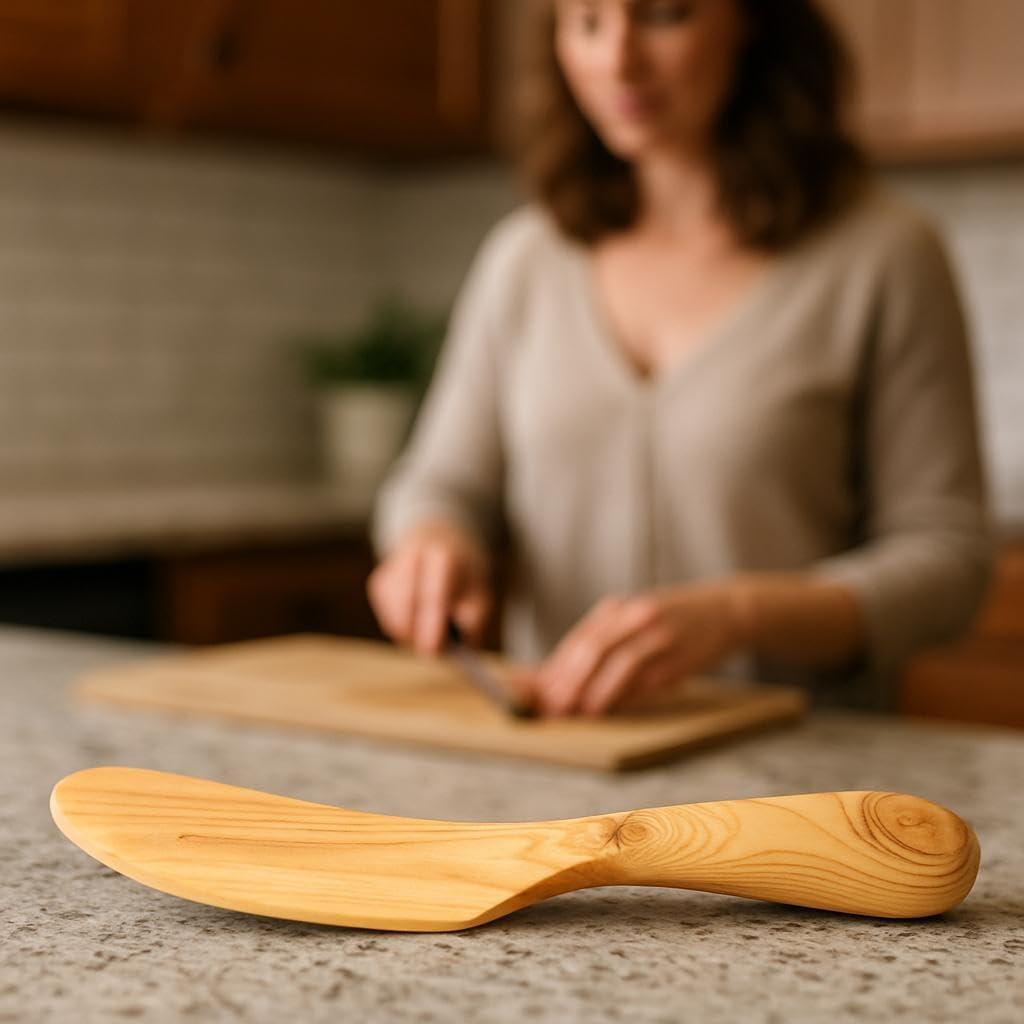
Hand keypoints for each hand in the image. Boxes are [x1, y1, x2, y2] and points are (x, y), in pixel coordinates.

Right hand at [367, 520, 492, 655]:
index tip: (432, 651)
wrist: (442, 546)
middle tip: (430, 653)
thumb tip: (451, 647)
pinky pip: (387, 617)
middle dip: (414, 632)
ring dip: (409, 632)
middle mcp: (412, 556)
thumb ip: (471, 620)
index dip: (431, 623)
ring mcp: (391, 568)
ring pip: (392, 613)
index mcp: (443, 556)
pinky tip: (419, 619)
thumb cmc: (464, 580)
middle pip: (404, 601)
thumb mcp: (480, 595)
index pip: (434, 592)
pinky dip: (403, 627)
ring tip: (432, 632)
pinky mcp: (378, 582)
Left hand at [523, 582, 743, 716]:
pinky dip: (620, 692)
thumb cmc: (673, 623)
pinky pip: (644, 676)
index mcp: (618, 608)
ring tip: (569, 711)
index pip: (577, 641)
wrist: (727, 609)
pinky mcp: (679, 654)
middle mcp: (634, 615)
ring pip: (615, 661)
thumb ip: (603, 646)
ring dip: (589, 690)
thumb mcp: (634, 623)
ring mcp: (658, 633)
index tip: (530, 691)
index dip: (552, 668)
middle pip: (591, 648)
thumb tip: (558, 680)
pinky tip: (604, 707)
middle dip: (564, 681)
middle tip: (546, 707)